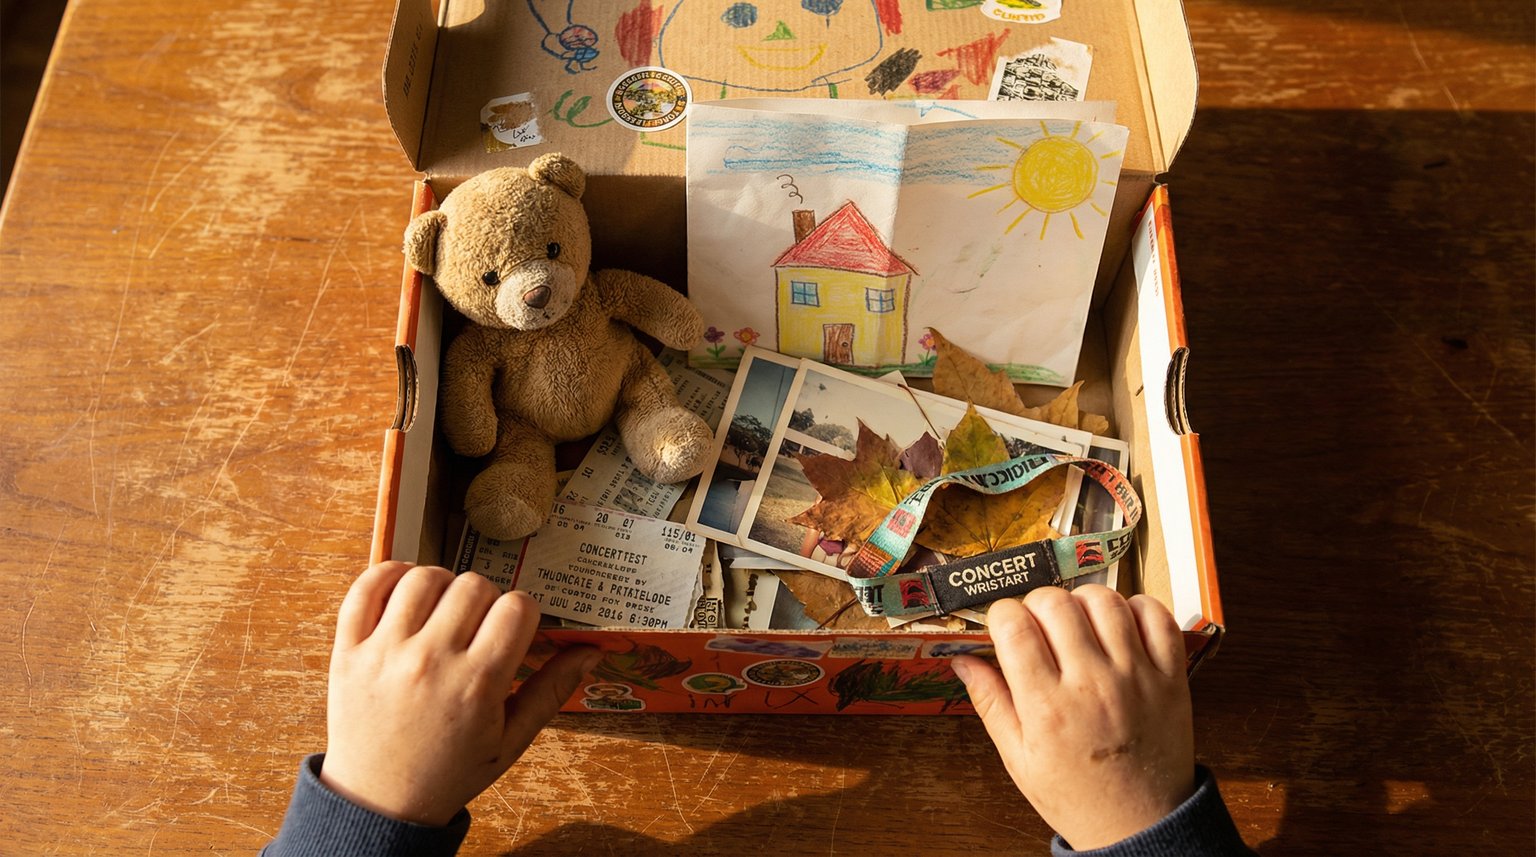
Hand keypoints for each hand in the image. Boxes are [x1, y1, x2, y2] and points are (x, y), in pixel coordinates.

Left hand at [320, 562, 599, 825]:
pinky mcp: (348, 649)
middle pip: (474, 584)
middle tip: (479, 628)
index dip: (524, 613)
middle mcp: (430, 662)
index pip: (517, 607)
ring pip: (424, 577)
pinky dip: (390, 575)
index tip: (514, 631)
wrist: (380, 803)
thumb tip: (592, 651)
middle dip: (487, 599)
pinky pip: (367, 586)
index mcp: (476, 684)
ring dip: (443, 585)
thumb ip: (552, 690)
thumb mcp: (511, 740)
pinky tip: (407, 591)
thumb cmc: (449, 773)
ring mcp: (384, 652)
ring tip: (444, 612)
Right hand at [952, 586, 1194, 849]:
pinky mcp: (1170, 676)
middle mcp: (1091, 684)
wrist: (1142, 825)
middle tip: (1039, 627)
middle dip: (1037, 604)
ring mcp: (1135, 676)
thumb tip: (961, 660)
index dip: (1002, 616)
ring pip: (1104, 599)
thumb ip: (990, 702)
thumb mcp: (1019, 759)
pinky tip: (1119, 626)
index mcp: (1046, 707)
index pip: (1013, 624)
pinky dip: (1135, 607)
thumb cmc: (1076, 796)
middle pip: (1055, 602)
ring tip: (1077, 624)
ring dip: (1082, 601)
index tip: (1006, 628)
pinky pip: (1155, 616)